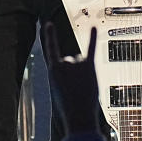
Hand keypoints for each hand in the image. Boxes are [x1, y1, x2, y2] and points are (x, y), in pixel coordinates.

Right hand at [42, 22, 100, 136]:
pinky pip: (91, 49)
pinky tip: (93, 27)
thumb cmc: (69, 106)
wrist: (78, 117)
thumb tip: (79, 61)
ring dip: (83, 73)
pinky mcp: (89, 67)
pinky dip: (92, 38)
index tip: (48, 23)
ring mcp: (77, 63)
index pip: (51, 48)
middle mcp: (64, 62)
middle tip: (74, 89)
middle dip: (74, 74)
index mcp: (53, 69)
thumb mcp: (60, 89)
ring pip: (81, 61)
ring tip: (82, 88)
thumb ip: (67, 73)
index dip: (50, 35)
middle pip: (70, 61)